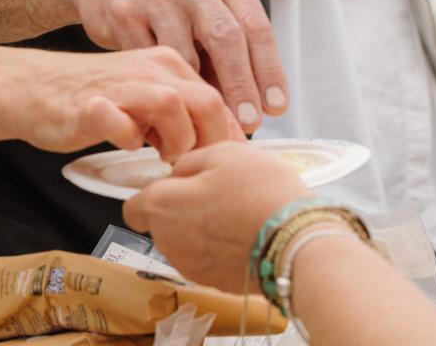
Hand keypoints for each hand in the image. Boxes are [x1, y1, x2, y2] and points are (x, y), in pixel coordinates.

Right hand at [17, 46, 242, 160]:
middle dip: (211, 143)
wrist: (31, 88)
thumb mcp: (146, 95)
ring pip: (171, 105)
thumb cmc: (91, 98)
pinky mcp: (89, 105)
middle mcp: (147, 69)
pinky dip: (128, 140)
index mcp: (166, 64)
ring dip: (177, 142)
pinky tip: (124, 146)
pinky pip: (119, 123)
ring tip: (164, 159)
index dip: (230, 136)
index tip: (226, 162)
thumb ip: (181, 110)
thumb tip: (224, 140)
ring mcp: (118, 85)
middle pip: (206, 101)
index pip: (220, 98)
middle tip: (198, 166)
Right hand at [71, 0, 287, 131]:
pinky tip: (169, 104)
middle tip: (249, 122)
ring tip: (208, 119)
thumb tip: (259, 99)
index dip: (269, 70)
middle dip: (241, 86)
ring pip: (185, 54)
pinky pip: (149, 59)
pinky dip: (162, 86)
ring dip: (198, 93)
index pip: (255, 25)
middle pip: (225, 37)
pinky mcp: (123, 12)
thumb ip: (232, 38)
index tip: (275, 105)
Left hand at [123, 141, 312, 290]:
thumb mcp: (222, 154)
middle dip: (180, 209)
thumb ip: (188, 162)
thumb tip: (177, 172)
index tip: (176, 185)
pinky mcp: (214, 282)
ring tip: (234, 213)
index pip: (134, 206)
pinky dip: (217, 248)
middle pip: (160, 223)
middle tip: (214, 194)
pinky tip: (242, 234)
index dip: (154, 192)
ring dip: (199, 229)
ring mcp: (190, 266)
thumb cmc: (261, 193)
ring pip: (183, 242)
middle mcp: (168, 241)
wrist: (300, 243)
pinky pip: (205, 259)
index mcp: (161, 206)